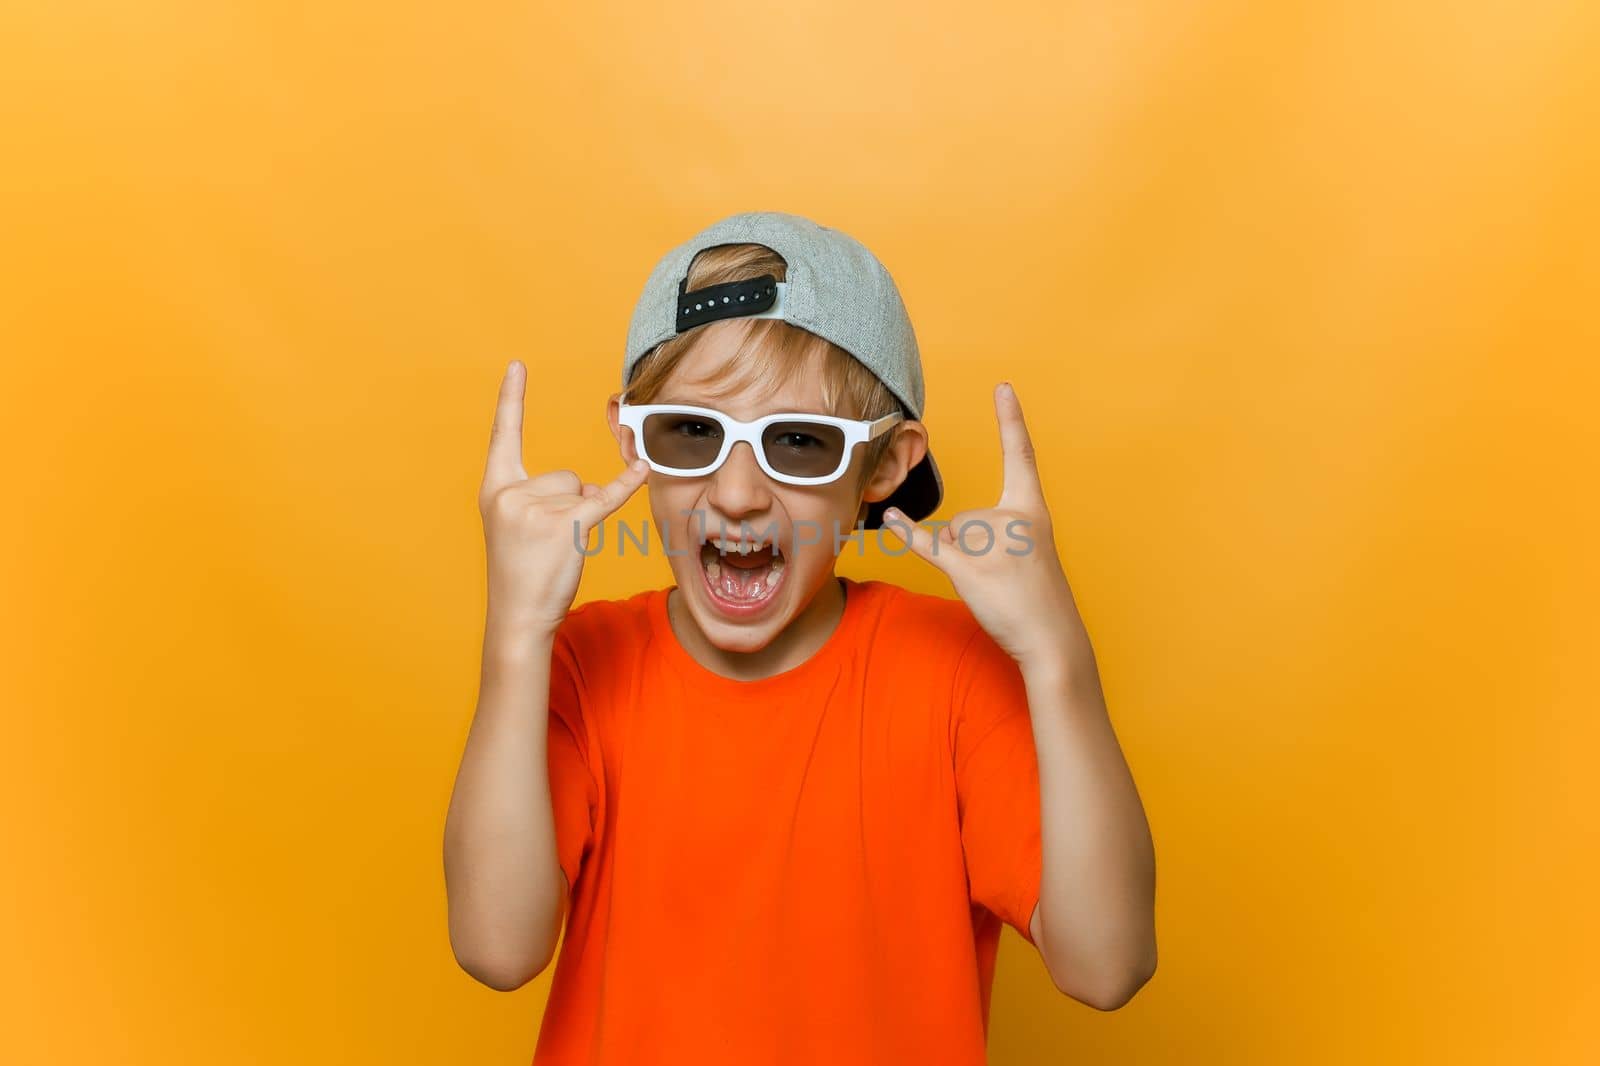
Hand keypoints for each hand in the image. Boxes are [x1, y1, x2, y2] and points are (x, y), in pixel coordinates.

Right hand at [479, 360, 648, 636]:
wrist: (517, 615)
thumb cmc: (521, 571)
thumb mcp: (518, 524)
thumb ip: (546, 495)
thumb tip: (587, 485)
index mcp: (495, 488)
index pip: (504, 434)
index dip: (511, 399)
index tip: (518, 365)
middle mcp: (512, 492)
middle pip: (565, 476)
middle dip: (567, 505)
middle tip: (545, 544)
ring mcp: (538, 509)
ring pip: (582, 491)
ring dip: (580, 518)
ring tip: (555, 551)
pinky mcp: (567, 525)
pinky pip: (605, 497)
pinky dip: (626, 485)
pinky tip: (642, 468)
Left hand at [881, 382, 1080, 668]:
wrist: (1051, 638)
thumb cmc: (1038, 596)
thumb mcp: (1027, 551)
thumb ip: (993, 530)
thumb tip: (951, 533)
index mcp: (1032, 510)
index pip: (1021, 457)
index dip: (1011, 420)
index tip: (1003, 387)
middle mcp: (1012, 519)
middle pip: (965, 519)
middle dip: (971, 549)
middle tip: (1004, 577)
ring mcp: (990, 544)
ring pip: (951, 538)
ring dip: (961, 562)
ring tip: (993, 586)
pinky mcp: (969, 568)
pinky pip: (929, 545)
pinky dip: (906, 534)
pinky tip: (889, 520)